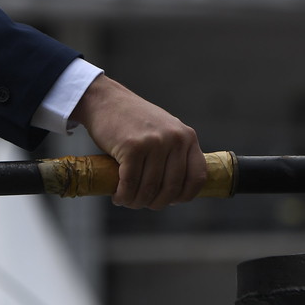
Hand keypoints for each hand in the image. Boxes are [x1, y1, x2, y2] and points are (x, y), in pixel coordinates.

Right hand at [71, 74, 205, 210]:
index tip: (171, 200)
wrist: (106, 100)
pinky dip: (123, 196)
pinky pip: (130, 184)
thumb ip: (174, 153)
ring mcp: (154, 142)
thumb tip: (176, 192)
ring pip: (149, 189)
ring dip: (136, 202)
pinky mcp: (132, 147)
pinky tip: (118, 196)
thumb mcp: (165, 131)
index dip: (185, 195)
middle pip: (171, 188)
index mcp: (187, 136)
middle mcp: (175, 139)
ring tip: (127, 200)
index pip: (198, 177)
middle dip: (156, 203)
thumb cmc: (134, 121)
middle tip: (143, 203)